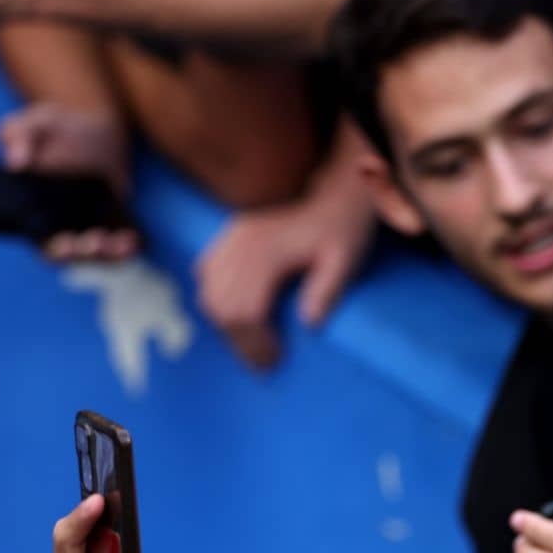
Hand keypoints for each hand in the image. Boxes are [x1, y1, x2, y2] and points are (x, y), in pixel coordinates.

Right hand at [0, 102, 137, 261]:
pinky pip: (112, 245)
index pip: (31, 237)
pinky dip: (123, 248)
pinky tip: (133, 241)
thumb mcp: (34, 124)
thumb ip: (17, 135)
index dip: (47, 245)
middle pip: (63, 252)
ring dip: (105, 255)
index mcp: (24, 207)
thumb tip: (16, 161)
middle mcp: (51, 224)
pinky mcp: (104, 225)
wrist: (91, 127)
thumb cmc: (54, 128)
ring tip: (119, 244)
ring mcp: (79, 228)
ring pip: (90, 254)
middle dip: (79, 253)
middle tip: (94, 242)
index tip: (63, 244)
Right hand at [195, 179, 377, 369]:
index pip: (245, 311)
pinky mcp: (230, 235)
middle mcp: (239, 245)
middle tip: (263, 363)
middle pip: (221, 308)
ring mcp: (231, 238)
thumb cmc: (343, 227)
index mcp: (265, 252)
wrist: (336, 189)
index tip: (274, 361)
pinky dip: (216, 300)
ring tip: (254, 344)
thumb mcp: (345, 259)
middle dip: (240, 342)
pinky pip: (206, 273)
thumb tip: (309, 324)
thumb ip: (327, 290)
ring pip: (208, 294)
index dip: (256, 344)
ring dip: (226, 325)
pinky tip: (239, 315)